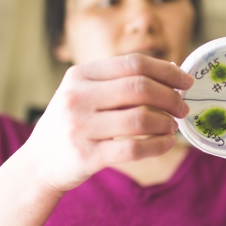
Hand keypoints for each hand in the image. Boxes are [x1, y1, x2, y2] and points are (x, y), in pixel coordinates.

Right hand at [22, 53, 192, 192]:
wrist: (39, 162)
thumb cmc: (74, 122)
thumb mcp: (87, 93)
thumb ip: (123, 80)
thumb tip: (172, 71)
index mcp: (80, 75)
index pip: (134, 63)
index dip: (166, 71)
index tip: (186, 81)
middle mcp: (77, 97)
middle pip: (140, 88)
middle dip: (171, 97)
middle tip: (183, 108)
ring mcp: (80, 127)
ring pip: (140, 118)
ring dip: (166, 123)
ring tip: (173, 126)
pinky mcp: (87, 156)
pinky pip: (135, 149)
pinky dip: (159, 145)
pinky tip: (167, 143)